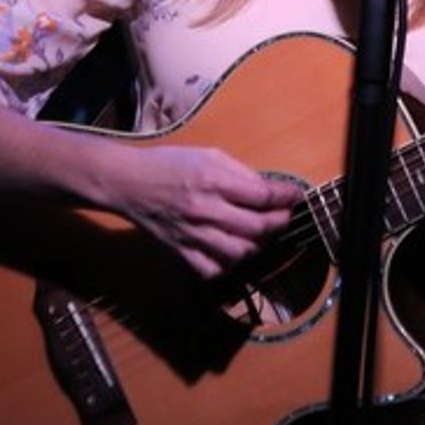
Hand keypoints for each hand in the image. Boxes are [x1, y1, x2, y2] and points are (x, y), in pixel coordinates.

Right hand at [109, 144, 303, 278]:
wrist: (128, 182)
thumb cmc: (169, 164)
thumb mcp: (209, 155)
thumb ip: (239, 172)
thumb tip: (267, 189)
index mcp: (213, 180)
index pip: (262, 195)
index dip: (285, 197)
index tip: (296, 195)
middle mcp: (205, 209)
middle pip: (256, 227)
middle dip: (279, 222)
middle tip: (284, 216)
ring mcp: (193, 234)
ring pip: (239, 252)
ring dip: (258, 245)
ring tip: (261, 234)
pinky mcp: (181, 251)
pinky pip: (212, 270)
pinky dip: (228, 266)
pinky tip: (233, 253)